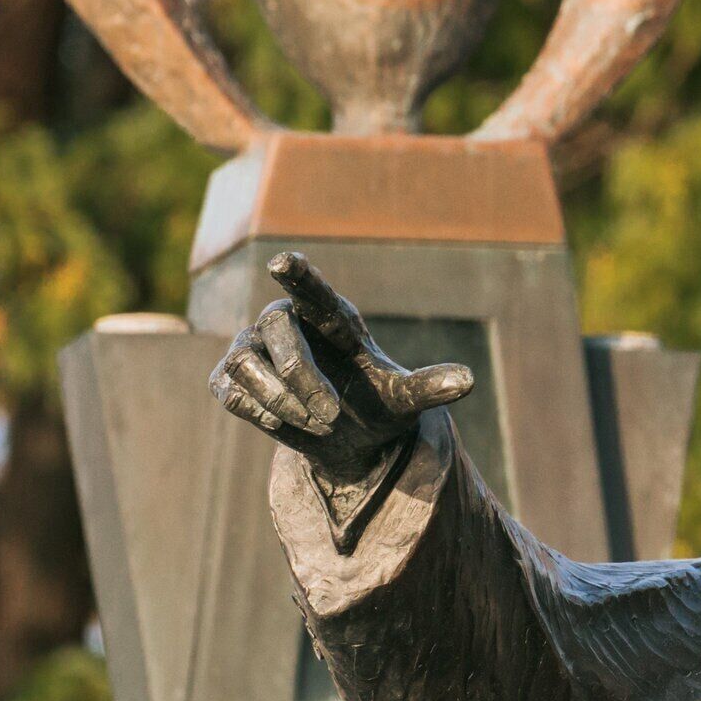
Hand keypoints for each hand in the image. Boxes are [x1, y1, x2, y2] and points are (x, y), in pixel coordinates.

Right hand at [210, 251, 478, 496]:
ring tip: (316, 423)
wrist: (345, 438)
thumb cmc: (376, 404)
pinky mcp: (230, 379)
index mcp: (331, 317)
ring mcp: (252, 348)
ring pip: (246, 363)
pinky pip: (231, 392)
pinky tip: (287, 423)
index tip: (282, 262)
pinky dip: (261, 413)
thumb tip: (470, 381)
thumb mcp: (405, 400)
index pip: (310, 288)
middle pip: (276, 329)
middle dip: (300, 375)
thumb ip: (431, 386)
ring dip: (282, 401)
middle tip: (331, 415)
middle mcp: (286, 323)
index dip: (296, 274)